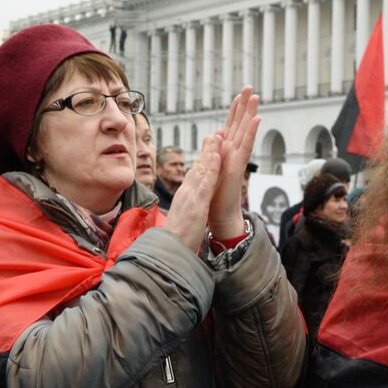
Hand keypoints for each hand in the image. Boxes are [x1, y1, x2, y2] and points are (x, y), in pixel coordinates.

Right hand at [164, 133, 219, 252]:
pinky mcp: (196, 205)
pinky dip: (212, 169)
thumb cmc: (177, 240)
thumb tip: (188, 209)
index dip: (202, 161)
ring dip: (210, 153)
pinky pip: (206, 183)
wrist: (169, 252)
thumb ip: (186, 211)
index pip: (193, 176)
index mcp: (183, 198)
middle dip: (206, 151)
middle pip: (197, 168)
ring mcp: (190, 198)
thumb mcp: (182, 221)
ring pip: (201, 170)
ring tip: (218, 137)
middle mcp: (185, 194)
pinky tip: (217, 157)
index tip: (208, 150)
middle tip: (214, 135)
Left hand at [206, 88, 261, 239]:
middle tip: (250, 87)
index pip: (230, 126)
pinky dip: (251, 133)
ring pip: (245, 131)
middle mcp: (233, 152)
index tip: (238, 95)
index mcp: (225, 151)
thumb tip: (214, 134)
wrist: (220, 213)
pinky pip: (246, 146)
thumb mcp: (210, 167)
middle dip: (244, 106)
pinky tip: (256, 119)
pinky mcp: (238, 167)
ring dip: (250, 114)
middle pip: (240, 124)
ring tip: (256, 97)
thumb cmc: (215, 194)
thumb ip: (212, 150)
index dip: (234, 111)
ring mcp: (237, 158)